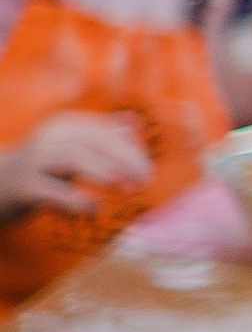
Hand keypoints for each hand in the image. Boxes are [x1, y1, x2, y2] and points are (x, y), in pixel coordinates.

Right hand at [0, 113, 149, 215]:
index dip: (131, 150)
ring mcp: (34, 161)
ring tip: (127, 189)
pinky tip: (94, 209)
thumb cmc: (44, 168)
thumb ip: (103, 135)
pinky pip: (53, 192)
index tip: (149, 172)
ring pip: (74, 159)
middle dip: (125, 160)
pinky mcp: (23, 186)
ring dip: (105, 173)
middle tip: (144, 181)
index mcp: (66, 126)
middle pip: (94, 142)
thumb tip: (134, 122)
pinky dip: (77, 200)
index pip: (106, 132)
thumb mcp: (72, 148)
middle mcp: (49, 138)